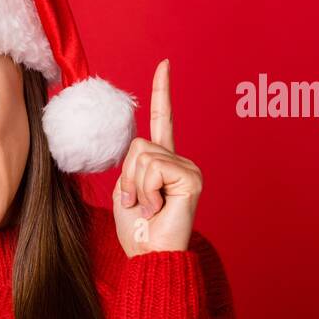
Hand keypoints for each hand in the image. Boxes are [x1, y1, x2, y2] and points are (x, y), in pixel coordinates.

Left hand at [111, 59, 201, 256]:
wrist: (150, 254)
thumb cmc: (137, 229)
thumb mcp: (125, 190)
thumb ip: (130, 165)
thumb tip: (134, 148)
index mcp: (162, 161)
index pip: (162, 119)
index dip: (161, 92)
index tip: (164, 64)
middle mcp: (179, 160)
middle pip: (139, 144)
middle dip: (128, 176)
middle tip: (138, 202)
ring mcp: (188, 168)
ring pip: (144, 155)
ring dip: (136, 186)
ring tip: (149, 207)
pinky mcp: (192, 178)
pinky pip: (155, 168)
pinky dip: (147, 190)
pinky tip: (158, 208)